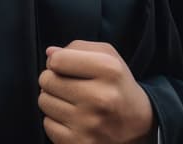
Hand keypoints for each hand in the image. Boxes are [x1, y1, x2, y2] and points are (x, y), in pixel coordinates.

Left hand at [38, 40, 153, 143]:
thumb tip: (50, 53)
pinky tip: (72, 118)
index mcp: (109, 70)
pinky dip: (55, 121)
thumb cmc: (117, 85)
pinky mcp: (80, 143)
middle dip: (53, 79)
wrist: (138, 125)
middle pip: (46, 80)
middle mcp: (101, 98)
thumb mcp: (108, 57)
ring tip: (71, 101)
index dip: (57, 61)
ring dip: (52, 99)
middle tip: (68, 85)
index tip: (66, 66)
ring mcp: (90, 124)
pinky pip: (47, 124)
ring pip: (44, 102)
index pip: (57, 60)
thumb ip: (78, 47)